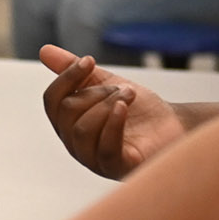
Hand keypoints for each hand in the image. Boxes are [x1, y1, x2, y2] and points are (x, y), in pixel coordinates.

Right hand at [38, 47, 185, 180]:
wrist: (174, 126)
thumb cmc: (138, 110)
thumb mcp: (105, 84)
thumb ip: (75, 70)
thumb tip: (44, 51)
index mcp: (70, 125)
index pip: (52, 101)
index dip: (67, 77)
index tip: (90, 60)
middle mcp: (76, 145)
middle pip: (67, 113)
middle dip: (96, 92)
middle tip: (123, 88)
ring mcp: (95, 160)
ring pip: (82, 130)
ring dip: (108, 105)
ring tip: (130, 96)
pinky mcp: (118, 168)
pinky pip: (105, 149)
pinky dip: (113, 124)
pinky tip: (124, 107)